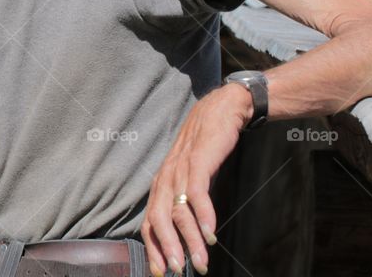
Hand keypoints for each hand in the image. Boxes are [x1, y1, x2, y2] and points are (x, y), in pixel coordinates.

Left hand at [141, 83, 252, 275]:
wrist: (221, 111)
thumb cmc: (205, 147)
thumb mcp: (190, 176)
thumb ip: (185, 200)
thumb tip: (188, 231)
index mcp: (161, 185)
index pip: (150, 222)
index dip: (154, 247)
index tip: (162, 272)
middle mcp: (165, 178)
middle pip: (160, 220)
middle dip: (168, 249)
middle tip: (179, 271)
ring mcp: (180, 169)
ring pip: (179, 210)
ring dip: (190, 239)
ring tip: (200, 261)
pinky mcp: (199, 161)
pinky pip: (197, 192)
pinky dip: (204, 214)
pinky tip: (211, 233)